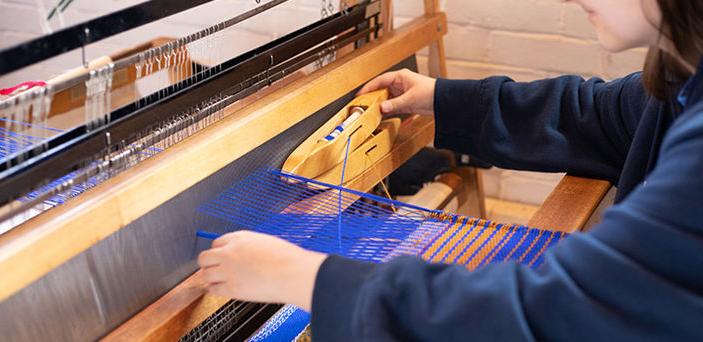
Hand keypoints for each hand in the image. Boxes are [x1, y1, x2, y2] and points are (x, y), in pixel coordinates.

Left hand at [198, 231, 326, 311]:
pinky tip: (220, 289)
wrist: (292, 273)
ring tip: (217, 281)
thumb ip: (250, 247)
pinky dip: (215, 290)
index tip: (221, 258)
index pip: (216, 243)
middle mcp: (230, 252)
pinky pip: (213, 289)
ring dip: (209, 278)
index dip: (218, 252)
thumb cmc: (287, 259)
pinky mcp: (231, 288)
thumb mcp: (266, 243)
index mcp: (240, 238)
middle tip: (213, 269)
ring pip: (205, 274)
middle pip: (204, 258)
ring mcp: (228, 270)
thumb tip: (244, 255)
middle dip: (208, 264)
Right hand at [358, 68, 435, 115]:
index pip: (380, 80)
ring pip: (386, 98)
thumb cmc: (431, 93)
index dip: (369, 87)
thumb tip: (381, 108)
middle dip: (372, 97)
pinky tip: (381, 115)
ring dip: (379, 105)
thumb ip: (394, 104)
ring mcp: (403, 93)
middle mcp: (400, 84)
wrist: (445, 101)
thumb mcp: (410, 99)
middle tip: (363, 104)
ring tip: (370, 111)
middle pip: (382, 89)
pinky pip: (392, 106)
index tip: (360, 94)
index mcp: (400, 77)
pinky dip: (387, 110)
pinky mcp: (406, 102)